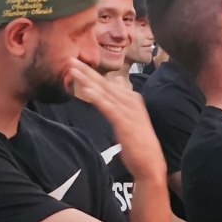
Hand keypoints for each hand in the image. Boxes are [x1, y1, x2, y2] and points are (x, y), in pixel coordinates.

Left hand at [66, 60, 166, 180]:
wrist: (151, 163)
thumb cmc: (139, 143)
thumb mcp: (129, 118)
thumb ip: (121, 101)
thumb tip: (114, 84)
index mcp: (131, 99)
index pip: (108, 83)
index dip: (92, 73)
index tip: (77, 64)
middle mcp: (131, 101)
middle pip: (105, 83)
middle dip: (87, 71)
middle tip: (70, 59)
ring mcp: (128, 111)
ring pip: (104, 92)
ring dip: (88, 80)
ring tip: (73, 69)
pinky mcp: (125, 123)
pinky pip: (108, 108)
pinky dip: (97, 98)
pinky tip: (87, 91)